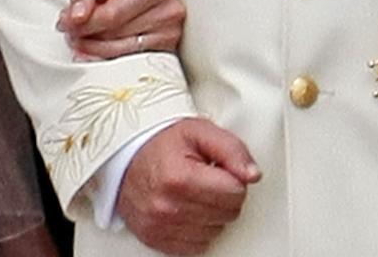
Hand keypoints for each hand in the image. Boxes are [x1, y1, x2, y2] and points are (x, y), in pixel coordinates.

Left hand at [57, 0, 184, 59]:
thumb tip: (74, 18)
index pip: (112, 14)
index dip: (84, 22)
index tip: (64, 24)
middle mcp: (170, 11)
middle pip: (117, 35)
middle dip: (87, 37)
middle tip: (70, 35)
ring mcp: (172, 36)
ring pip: (123, 53)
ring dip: (95, 51)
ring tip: (79, 43)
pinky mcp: (168, 55)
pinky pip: (131, 65)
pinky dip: (109, 62)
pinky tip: (94, 56)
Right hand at [118, 119, 259, 254]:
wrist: (125, 155)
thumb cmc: (161, 143)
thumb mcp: (197, 131)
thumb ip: (231, 149)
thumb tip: (252, 174)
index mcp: (180, 177)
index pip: (235, 192)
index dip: (231, 177)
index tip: (217, 168)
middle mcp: (168, 207)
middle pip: (228, 214)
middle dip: (223, 195)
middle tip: (205, 177)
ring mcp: (161, 227)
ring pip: (216, 231)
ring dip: (210, 213)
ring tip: (193, 191)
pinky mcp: (156, 240)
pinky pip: (198, 245)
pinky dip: (197, 228)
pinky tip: (186, 208)